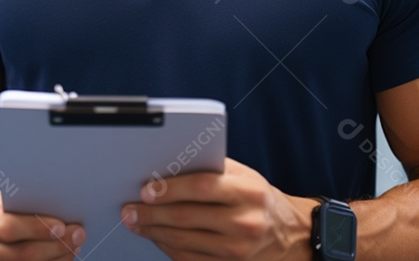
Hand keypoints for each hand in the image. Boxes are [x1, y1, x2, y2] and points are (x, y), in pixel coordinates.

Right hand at [0, 191, 85, 260]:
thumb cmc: (1, 209)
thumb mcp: (5, 199)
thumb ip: (25, 200)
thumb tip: (62, 202)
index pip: (8, 228)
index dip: (36, 229)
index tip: (61, 226)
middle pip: (21, 254)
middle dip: (54, 246)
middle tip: (78, 235)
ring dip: (57, 258)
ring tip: (76, 245)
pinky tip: (65, 256)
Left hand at [121, 158, 312, 260]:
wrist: (289, 233)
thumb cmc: (257, 196)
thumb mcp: (242, 174)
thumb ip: (209, 169)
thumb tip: (165, 167)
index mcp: (247, 191)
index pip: (201, 188)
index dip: (170, 189)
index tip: (145, 189)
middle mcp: (245, 221)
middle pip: (188, 218)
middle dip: (152, 214)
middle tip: (129, 209)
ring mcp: (238, 249)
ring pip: (185, 242)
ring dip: (154, 232)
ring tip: (136, 222)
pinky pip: (191, 260)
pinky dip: (169, 248)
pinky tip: (156, 237)